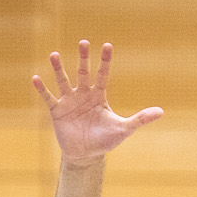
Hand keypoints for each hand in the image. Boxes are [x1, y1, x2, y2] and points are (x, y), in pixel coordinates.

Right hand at [33, 41, 163, 165]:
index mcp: (99, 96)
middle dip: (84, 58)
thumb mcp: (124, 129)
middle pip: (83, 72)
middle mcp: (83, 94)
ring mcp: (69, 101)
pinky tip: (35, 78)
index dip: (105, 61)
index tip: (108, 45)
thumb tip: (161, 112)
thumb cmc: (105, 140)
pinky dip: (42, 89)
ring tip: (54, 54)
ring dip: (58, 69)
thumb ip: (140, 119)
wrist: (86, 154)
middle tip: (84, 42)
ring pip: (63, 81)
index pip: (103, 75)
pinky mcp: (57, 111)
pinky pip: (48, 98)